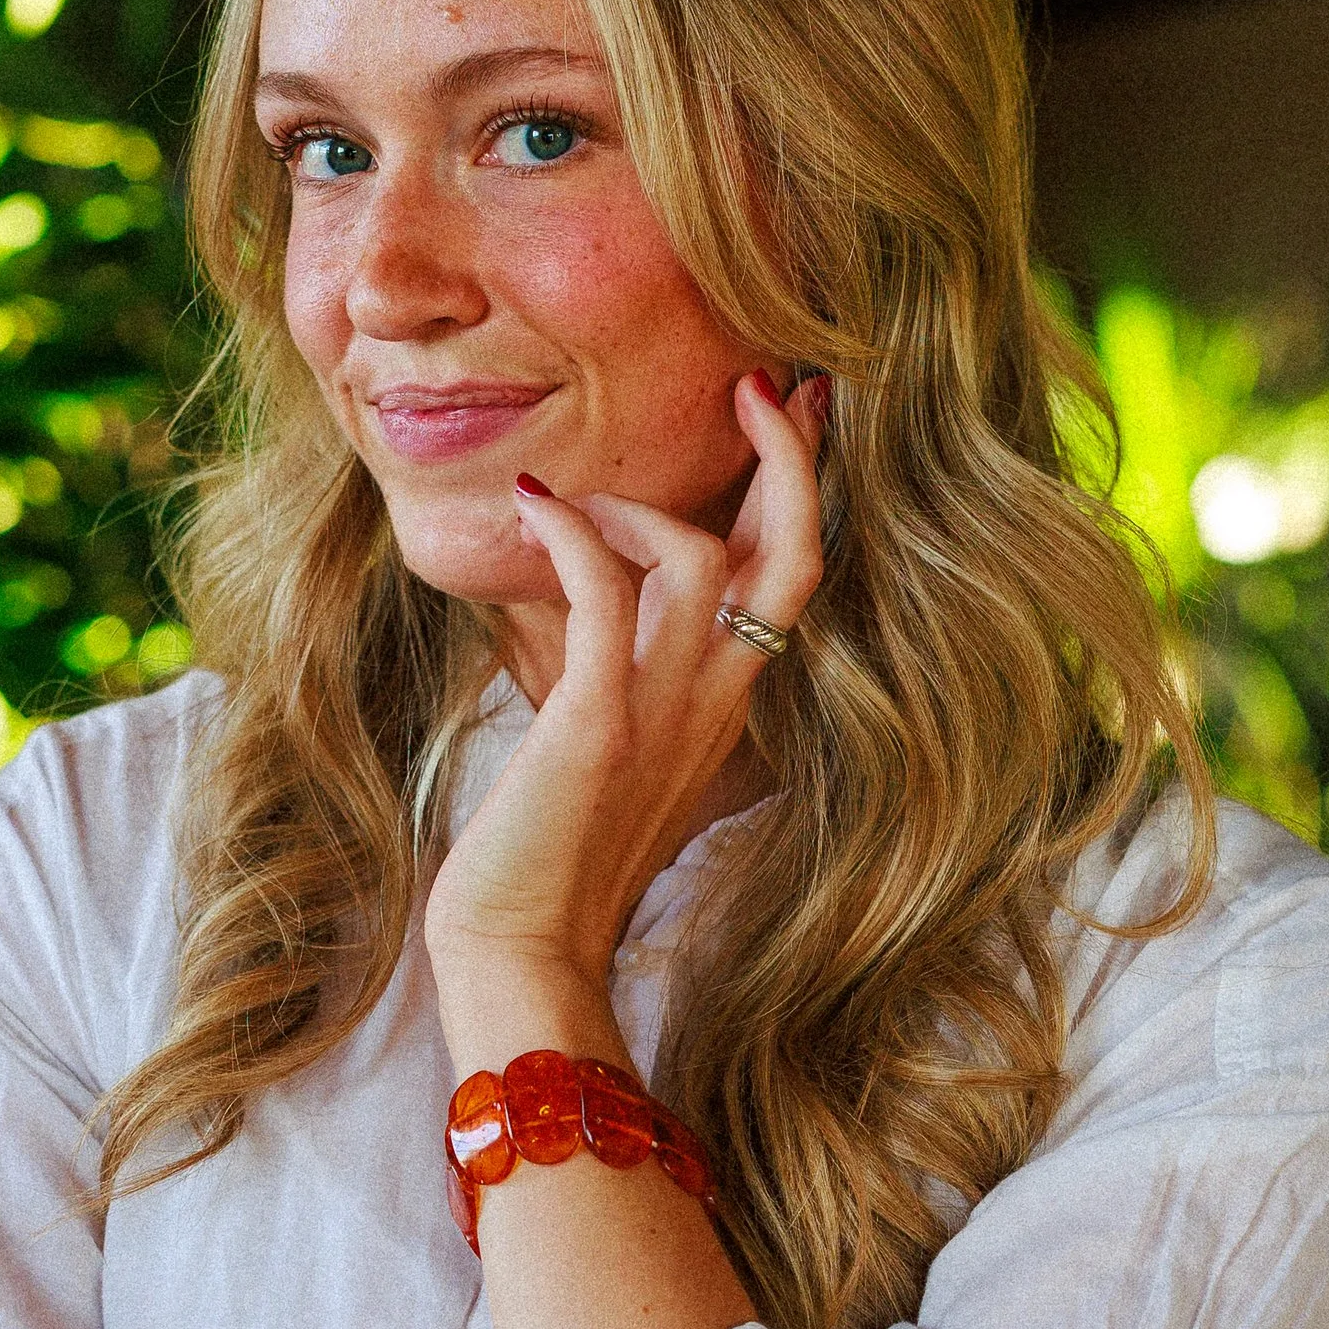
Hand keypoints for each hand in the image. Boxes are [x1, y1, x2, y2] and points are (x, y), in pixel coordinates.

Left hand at [423, 368, 826, 1005]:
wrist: (524, 949)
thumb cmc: (555, 854)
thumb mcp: (616, 748)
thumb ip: (634, 676)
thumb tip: (611, 604)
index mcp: (728, 703)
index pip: (795, 572)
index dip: (805, 482)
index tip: (799, 404)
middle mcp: (714, 700)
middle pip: (794, 551)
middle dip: (786, 454)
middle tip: (759, 379)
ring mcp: (662, 711)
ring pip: (703, 557)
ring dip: (637, 505)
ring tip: (568, 506)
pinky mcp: (596, 723)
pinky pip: (603, 592)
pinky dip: (571, 532)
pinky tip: (534, 506)